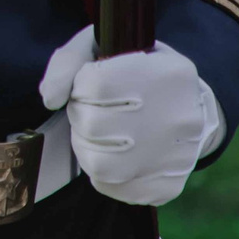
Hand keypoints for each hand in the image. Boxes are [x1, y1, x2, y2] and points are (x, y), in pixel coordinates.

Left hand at [39, 26, 223, 206]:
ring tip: (96, 134)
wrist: (189, 105)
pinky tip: (110, 156)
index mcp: (168, 73)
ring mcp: (180, 157)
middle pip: (94, 125)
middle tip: (91, 110)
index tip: (88, 85)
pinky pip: (117, 191)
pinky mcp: (171, 185)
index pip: (95, 84)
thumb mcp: (102, 47)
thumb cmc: (133, 71)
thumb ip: (67, 62)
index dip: (80, 87)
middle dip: (80, 116)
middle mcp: (181, 117)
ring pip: (101, 165)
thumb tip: (50, 98)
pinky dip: (102, 176)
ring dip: (85, 147)